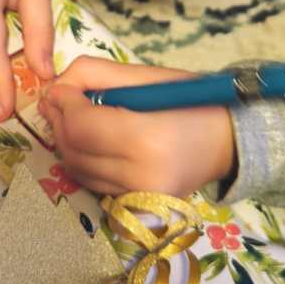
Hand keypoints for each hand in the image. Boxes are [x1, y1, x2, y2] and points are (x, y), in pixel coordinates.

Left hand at [38, 56, 236, 196]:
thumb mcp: (145, 76)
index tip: (58, 88)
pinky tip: (93, 141)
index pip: (81, 127)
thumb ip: (94, 74)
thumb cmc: (190, 101)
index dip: (61, 104)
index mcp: (147, 140)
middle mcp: (141, 177)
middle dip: (58, 121)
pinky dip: (83, 160)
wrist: (229, 142)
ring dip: (67, 141)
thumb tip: (55, 87)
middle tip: (61, 99)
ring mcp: (140, 199)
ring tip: (77, 117)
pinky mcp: (138, 209)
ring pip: (77, 171)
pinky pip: (92, 183)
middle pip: (74, 150)